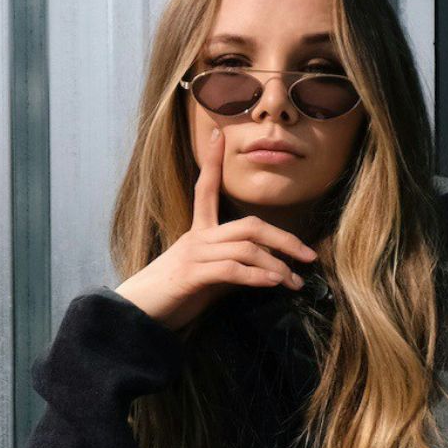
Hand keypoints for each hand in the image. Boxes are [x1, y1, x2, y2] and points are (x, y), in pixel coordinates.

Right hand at [114, 126, 320, 332]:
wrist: (138, 313)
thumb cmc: (173, 295)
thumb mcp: (207, 277)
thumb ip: (232, 267)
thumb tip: (264, 271)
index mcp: (197, 232)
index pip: (206, 189)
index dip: (213, 162)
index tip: (220, 134)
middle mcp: (197, 237)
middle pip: (249, 225)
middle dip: (284, 238)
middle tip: (309, 255)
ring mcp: (194, 254)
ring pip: (246, 248)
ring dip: (276, 265)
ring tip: (294, 282)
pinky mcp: (192, 275)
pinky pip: (232, 269)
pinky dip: (257, 276)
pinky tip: (273, 283)